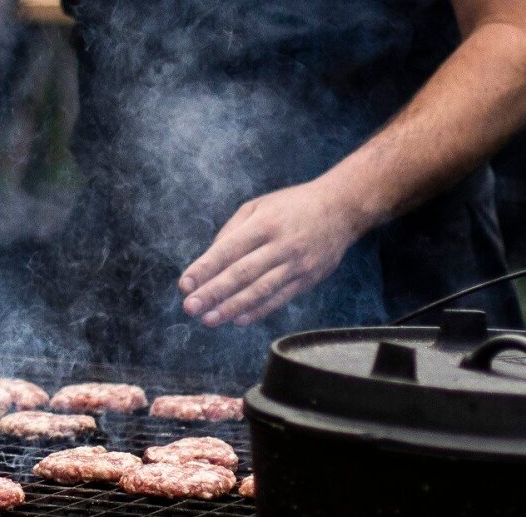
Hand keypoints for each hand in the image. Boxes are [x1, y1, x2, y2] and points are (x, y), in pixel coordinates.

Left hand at [178, 180, 363, 326]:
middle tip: (190, 307)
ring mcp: (296, 265)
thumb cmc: (292, 205)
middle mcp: (280, 246)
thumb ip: (232, 231)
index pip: (228, 250)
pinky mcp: (307, 279)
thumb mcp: (258, 206)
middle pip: (242, 274)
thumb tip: (209, 261)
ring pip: (260, 291)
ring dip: (232, 308)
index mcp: (264, 224)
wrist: (341, 209)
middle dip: (213, 293)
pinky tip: (237, 319)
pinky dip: (257, 311)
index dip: (204, 269)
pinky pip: (279, 299)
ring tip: (208, 319)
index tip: (184, 284)